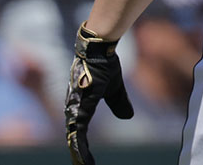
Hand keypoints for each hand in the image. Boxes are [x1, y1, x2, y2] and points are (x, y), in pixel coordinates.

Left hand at [65, 24, 133, 164]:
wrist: (99, 49)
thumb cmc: (104, 64)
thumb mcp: (114, 88)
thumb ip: (119, 102)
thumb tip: (128, 117)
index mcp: (81, 105)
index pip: (79, 130)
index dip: (81, 145)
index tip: (86, 160)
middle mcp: (74, 108)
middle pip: (74, 137)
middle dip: (78, 154)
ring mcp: (74, 107)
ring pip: (74, 136)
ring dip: (78, 153)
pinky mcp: (78, 106)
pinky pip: (77, 130)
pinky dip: (79, 144)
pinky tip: (80, 155)